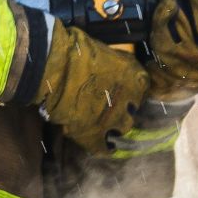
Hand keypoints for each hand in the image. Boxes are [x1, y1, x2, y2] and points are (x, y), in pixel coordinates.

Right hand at [37, 22, 151, 151]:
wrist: (55, 68)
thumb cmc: (74, 50)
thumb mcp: (102, 50)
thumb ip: (111, 62)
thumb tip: (107, 65)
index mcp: (133, 74)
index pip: (142, 85)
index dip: (132, 88)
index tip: (124, 89)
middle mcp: (129, 98)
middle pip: (133, 108)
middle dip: (124, 108)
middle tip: (111, 105)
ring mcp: (113, 118)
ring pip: (123, 128)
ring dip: (116, 125)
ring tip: (106, 124)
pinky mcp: (94, 134)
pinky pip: (103, 147)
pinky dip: (103, 147)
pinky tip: (104, 147)